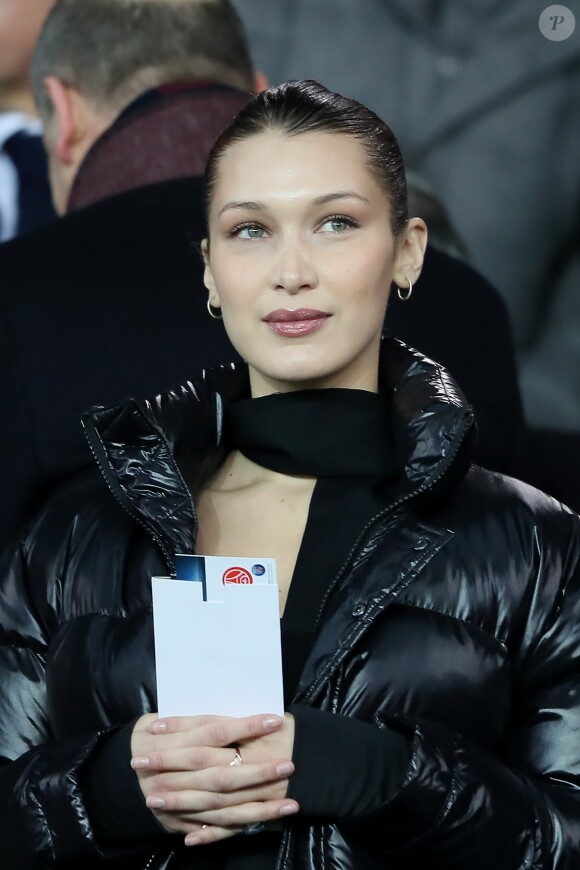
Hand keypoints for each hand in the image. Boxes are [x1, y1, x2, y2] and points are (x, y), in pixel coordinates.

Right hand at [130, 712, 297, 845]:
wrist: (117, 775)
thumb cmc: (149, 737)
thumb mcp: (163, 719)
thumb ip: (195, 719)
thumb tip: (235, 706)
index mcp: (176, 741)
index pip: (216, 731)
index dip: (245, 726)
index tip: (275, 719)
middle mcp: (178, 774)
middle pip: (223, 773)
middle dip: (258, 772)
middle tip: (289, 764)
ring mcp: (179, 803)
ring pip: (224, 807)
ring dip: (258, 807)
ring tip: (291, 804)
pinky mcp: (181, 823)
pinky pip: (214, 828)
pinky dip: (239, 828)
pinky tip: (266, 824)